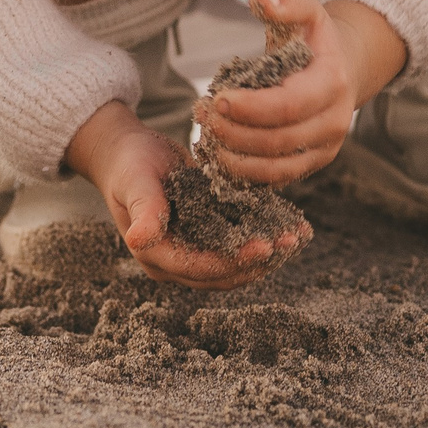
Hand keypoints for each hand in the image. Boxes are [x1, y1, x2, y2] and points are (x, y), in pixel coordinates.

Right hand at [64, 102, 295, 290]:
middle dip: (259, 261)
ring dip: (269, 255)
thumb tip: (139, 239)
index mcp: (155, 255)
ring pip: (237, 267)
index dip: (232, 261)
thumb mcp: (135, 180)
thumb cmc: (130, 163)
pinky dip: (267, 239)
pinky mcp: (209, 238)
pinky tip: (293, 226)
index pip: (198, 268)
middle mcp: (176, 262)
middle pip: (223, 275)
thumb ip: (143, 209)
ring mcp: (194, 252)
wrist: (129, 152)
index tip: (263, 246)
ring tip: (297, 235)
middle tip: (290, 241)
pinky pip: (241, 247)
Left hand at [196, 0, 406, 183]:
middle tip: (203, 115)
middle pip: (278, 140)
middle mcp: (334, 122)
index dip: (249, 108)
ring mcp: (324, 148)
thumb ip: (286, 0)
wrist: (342, 68)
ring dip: (234, 157)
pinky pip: (276, 179)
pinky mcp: (310, 164)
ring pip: (276, 167)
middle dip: (234, 133)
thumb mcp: (306, 10)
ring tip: (206, 136)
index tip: (217, 98)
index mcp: (332, 84)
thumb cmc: (313, 39)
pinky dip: (244, 173)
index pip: (288, 106)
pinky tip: (219, 156)